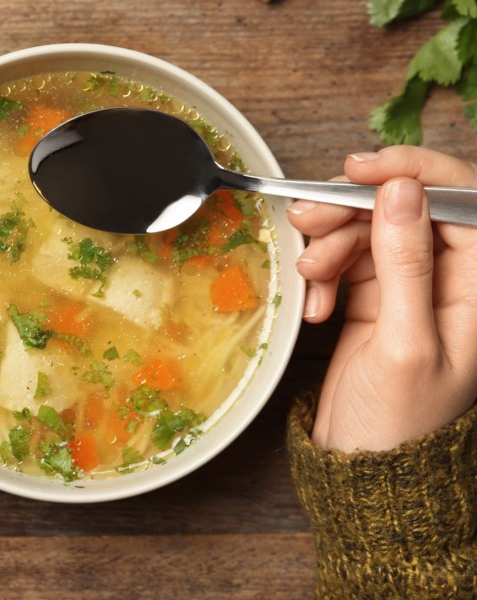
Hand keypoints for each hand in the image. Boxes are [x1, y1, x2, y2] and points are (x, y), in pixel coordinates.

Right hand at [287, 146, 476, 451]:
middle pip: (403, 210)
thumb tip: (400, 192)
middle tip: (307, 219)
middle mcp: (448, 280)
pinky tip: (316, 308)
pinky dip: (324, 276)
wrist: (363, 467)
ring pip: (367, 232)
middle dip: (352, 210)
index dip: (411, 173)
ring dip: (329, 246)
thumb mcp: (405, 342)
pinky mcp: (374, 299)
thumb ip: (406, 263)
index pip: (459, 201)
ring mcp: (408, 288)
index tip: (359, 170)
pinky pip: (345, 262)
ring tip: (309, 278)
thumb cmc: (400, 422)